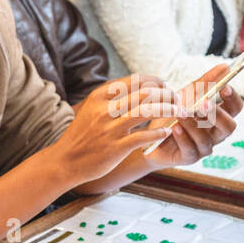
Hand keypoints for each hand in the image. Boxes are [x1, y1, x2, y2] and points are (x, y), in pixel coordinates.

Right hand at [51, 75, 177, 182]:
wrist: (65, 162)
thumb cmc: (83, 135)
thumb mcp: (92, 109)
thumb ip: (112, 98)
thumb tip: (141, 87)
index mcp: (99, 97)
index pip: (135, 80)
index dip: (155, 81)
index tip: (165, 86)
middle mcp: (104, 110)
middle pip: (145, 93)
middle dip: (166, 93)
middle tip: (176, 99)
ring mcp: (110, 130)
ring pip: (148, 111)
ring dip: (168, 109)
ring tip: (178, 111)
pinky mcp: (116, 148)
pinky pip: (144, 136)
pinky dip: (159, 133)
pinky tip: (166, 132)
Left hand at [143, 62, 243, 167]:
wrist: (149, 136)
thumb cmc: (172, 114)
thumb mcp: (187, 95)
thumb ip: (205, 82)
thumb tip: (226, 66)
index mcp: (219, 117)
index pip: (236, 108)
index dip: (233, 98)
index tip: (224, 86)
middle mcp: (216, 134)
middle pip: (228, 127)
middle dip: (217, 115)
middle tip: (203, 104)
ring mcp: (204, 147)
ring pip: (207, 139)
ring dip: (194, 125)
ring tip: (181, 113)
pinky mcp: (189, 157)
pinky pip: (190, 149)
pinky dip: (183, 137)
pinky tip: (174, 127)